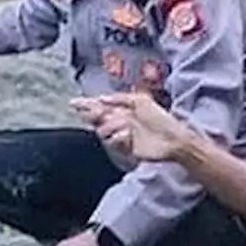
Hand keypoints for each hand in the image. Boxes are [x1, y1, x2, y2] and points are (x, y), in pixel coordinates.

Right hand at [71, 91, 190, 161]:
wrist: (172, 140)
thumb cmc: (161, 119)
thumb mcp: (141, 100)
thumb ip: (120, 98)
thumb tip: (101, 98)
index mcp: (122, 109)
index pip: (99, 105)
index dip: (85, 104)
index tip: (73, 103)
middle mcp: (118, 121)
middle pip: (96, 117)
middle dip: (93, 114)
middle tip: (97, 114)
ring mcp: (120, 134)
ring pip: (102, 129)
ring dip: (112, 126)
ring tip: (126, 127)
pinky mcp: (124, 147)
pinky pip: (112, 141)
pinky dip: (119, 137)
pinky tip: (128, 136)